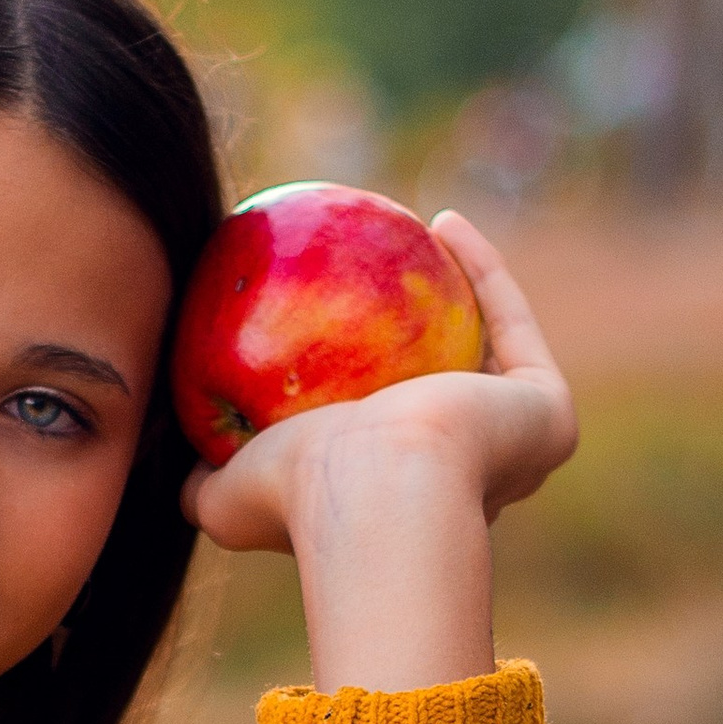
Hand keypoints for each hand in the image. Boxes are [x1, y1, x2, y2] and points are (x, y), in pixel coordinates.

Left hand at [179, 212, 575, 696]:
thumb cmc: (298, 500)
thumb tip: (176, 459)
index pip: (385, 429)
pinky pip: (510, 322)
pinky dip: (481, 268)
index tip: (327, 308)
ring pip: (488, 346)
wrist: (377, 503)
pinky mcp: (546, 412)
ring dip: (457, 284)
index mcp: (406, 500)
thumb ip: (203, 480)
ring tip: (410, 228)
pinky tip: (440, 220)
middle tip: (373, 262)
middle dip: (421, 325)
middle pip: (446, 383)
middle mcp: (471, 479)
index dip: (362, 371)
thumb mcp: (226, 496)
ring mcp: (515, 446)